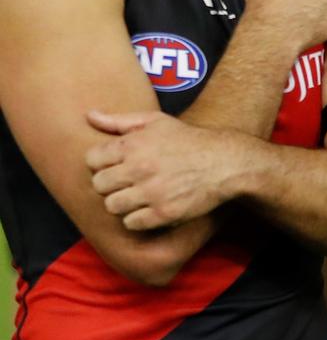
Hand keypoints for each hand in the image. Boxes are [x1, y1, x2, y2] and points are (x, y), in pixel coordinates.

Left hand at [85, 110, 241, 230]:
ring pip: (112, 206)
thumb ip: (119, 121)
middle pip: (99, 185)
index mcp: (134, 144)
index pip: (91, 160)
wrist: (225, 162)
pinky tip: (151, 207)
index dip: (102, 163)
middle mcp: (140, 168)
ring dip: (123, 202)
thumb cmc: (188, 140)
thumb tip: (89, 116)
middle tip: (128, 181)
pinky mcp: (163, 213)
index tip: (117, 164)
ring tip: (138, 195)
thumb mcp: (156, 121)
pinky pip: (131, 223)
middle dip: (111, 183)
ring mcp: (151, 192)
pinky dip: (139, 218)